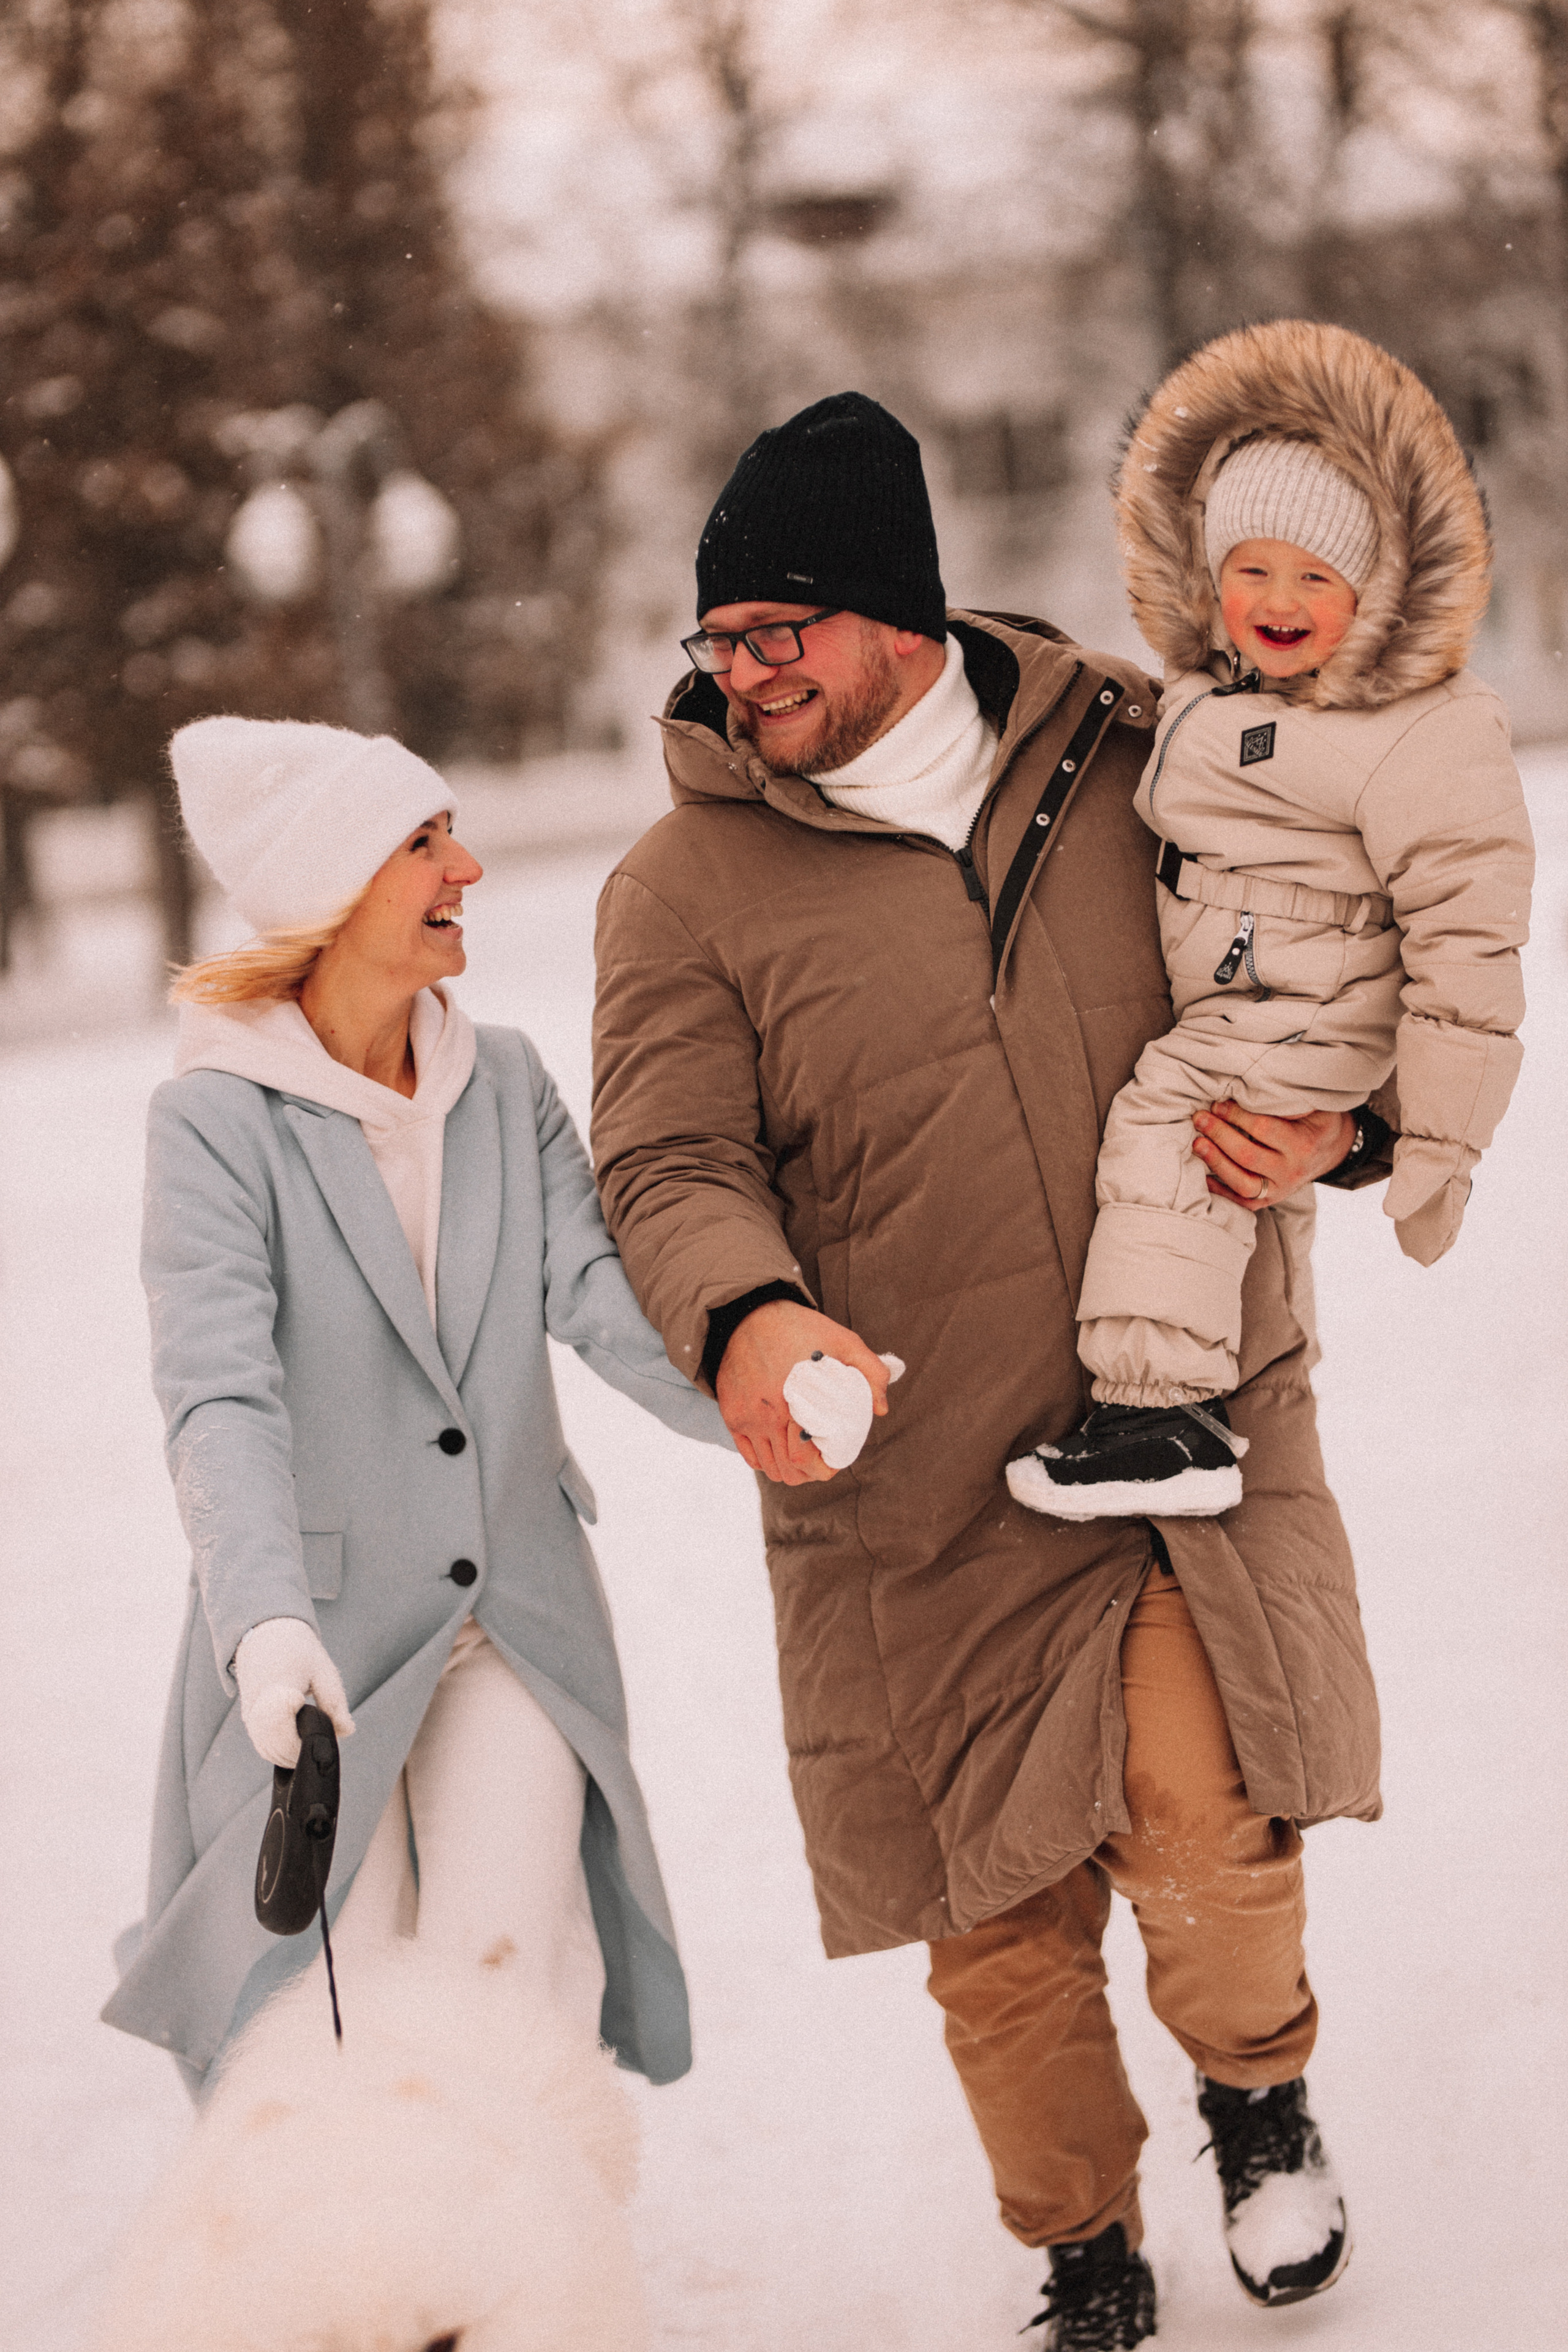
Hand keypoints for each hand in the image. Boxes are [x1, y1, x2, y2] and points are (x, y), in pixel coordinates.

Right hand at [234, 1616, 354, 1767]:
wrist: (266, 1635)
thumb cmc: (299, 1652)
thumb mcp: (324, 1672)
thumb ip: (334, 1703)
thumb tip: (347, 1732)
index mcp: (277, 1693)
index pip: (288, 1734)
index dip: (306, 1738)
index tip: (321, 1726)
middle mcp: (258, 1709)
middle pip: (280, 1749)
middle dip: (305, 1751)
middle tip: (325, 1739)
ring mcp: (250, 1717)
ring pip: (271, 1752)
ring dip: (294, 1754)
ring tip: (315, 1740)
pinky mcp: (249, 1721)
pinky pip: (265, 1746)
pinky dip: (282, 1751)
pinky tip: (300, 1741)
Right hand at [716, 1300, 891, 1482]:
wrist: (748, 1315)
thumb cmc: (799, 1328)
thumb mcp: (844, 1340)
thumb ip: (871, 1371)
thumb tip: (881, 1409)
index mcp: (794, 1402)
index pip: (804, 1460)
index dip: (822, 1470)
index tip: (834, 1463)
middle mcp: (765, 1416)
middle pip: (787, 1470)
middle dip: (810, 1474)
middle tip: (822, 1462)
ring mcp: (746, 1417)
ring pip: (768, 1467)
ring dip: (789, 1471)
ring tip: (804, 1458)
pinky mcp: (732, 1415)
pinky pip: (749, 1456)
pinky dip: (766, 1461)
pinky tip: (781, 1450)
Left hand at [1193, 1100, 1355, 1210]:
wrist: (1331, 1149)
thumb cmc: (1316, 1119)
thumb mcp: (1313, 1104)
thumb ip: (1289, 1099)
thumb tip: (1253, 1088)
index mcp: (1303, 1144)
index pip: (1263, 1129)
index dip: (1237, 1116)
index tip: (1218, 1104)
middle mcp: (1291, 1171)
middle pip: (1248, 1156)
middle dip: (1219, 1135)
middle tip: (1200, 1119)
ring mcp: (1280, 1189)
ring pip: (1243, 1183)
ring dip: (1216, 1162)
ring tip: (1197, 1144)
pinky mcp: (1270, 1200)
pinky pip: (1242, 1201)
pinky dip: (1220, 1190)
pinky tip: (1202, 1175)